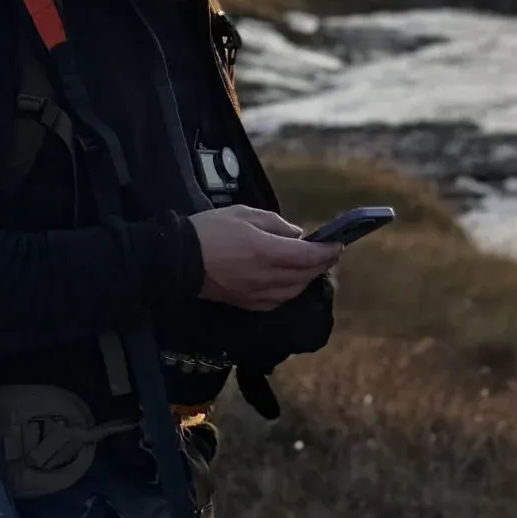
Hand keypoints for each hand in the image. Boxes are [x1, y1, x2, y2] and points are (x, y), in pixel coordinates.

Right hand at [191, 205, 339, 311]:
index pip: (309, 256)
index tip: (338, 244)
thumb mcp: (244, 214)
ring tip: (311, 266)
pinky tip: (290, 283)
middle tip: (328, 254)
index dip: (328, 251)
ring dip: (307, 279)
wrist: (179, 260)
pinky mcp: (247, 304)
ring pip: (294, 291)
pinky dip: (291, 291)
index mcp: (267, 251)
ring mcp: (257, 294)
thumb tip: (296, 235)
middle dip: (321, 265)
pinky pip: (278, 301)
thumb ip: (275, 224)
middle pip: (306, 276)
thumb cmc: (210, 230)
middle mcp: (267, 276)